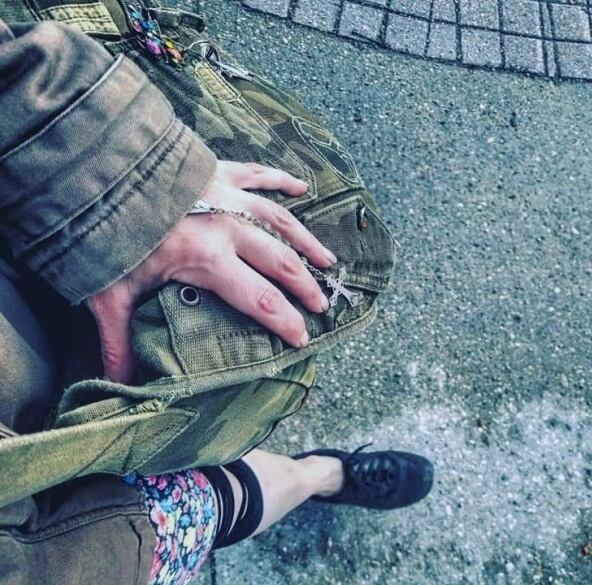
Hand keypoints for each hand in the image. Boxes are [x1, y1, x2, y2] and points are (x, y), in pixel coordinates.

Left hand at [87, 161, 335, 383]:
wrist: (95, 170)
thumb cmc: (101, 233)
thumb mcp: (107, 294)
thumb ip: (119, 340)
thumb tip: (119, 386)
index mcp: (208, 259)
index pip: (261, 300)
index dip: (285, 323)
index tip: (301, 339)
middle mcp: (228, 228)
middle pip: (281, 262)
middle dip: (305, 288)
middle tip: (322, 306)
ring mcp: (227, 195)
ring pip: (282, 221)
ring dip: (307, 243)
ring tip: (329, 261)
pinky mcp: (218, 170)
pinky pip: (259, 174)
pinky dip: (282, 181)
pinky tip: (302, 186)